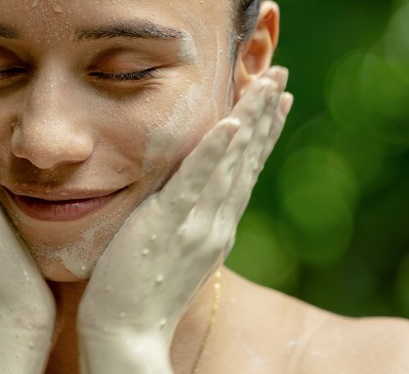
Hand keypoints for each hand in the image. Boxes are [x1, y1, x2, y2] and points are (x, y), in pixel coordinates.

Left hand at [78, 68, 291, 371]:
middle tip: (282, 74)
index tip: (277, 99)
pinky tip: (230, 122)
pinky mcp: (168, 225)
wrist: (127, 334)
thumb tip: (185, 195)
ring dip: (251, 118)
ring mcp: (196, 224)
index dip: (263, 132)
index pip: (245, 169)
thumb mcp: (171, 250)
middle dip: (266, 113)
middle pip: (248, 158)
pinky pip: (194, 181)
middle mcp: (216, 222)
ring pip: (231, 162)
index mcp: (216, 226)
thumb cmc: (138, 293)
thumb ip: (183, 219)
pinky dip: (214, 151)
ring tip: (267, 82)